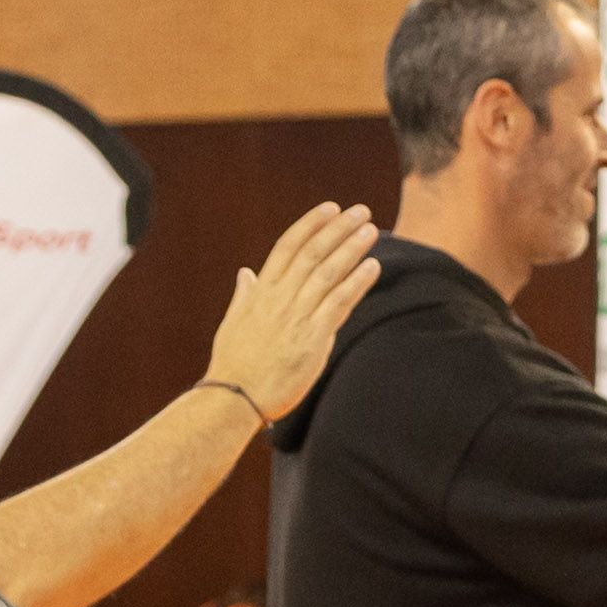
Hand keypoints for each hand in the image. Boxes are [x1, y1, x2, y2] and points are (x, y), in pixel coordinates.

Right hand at [209, 203, 382, 429]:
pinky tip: (372, 266)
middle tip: (360, 211)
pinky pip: (339, 303)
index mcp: (261, 291)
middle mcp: (279, 298)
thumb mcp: (233, 322)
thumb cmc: (234, 363)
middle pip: (313, 253)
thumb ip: (244, 295)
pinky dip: (357, 282)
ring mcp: (297, 316)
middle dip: (338, 229)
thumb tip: (246, 273)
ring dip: (352, 248)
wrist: (235, 398)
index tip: (330, 208)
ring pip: (329, 272)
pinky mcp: (313, 338)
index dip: (311, 224)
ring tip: (371, 230)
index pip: (288, 246)